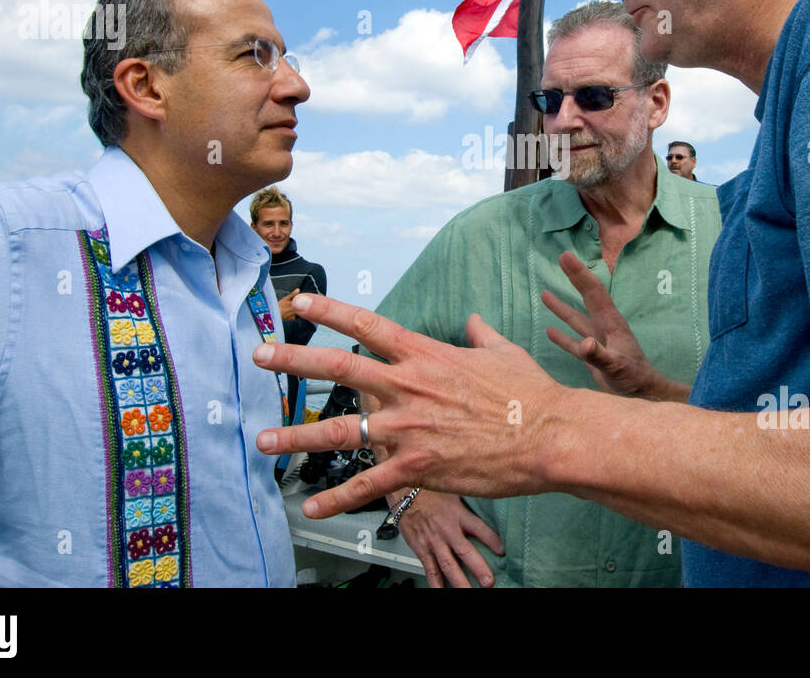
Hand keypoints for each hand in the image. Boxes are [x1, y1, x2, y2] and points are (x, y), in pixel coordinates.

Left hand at [253, 294, 567, 517]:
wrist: (550, 436)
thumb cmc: (530, 393)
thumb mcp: (503, 352)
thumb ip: (479, 335)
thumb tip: (473, 321)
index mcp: (425, 355)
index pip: (367, 325)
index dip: (329, 311)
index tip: (298, 302)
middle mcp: (408, 386)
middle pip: (338, 367)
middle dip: (293, 360)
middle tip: (259, 355)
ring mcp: (410, 428)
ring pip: (340, 430)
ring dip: (297, 436)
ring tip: (264, 440)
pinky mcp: (418, 467)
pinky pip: (368, 485)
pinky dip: (336, 499)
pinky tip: (310, 507)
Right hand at [395, 490, 502, 587]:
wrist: (404, 492)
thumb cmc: (430, 492)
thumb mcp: (453, 492)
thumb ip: (469, 504)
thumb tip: (485, 503)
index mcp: (458, 514)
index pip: (479, 528)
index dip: (492, 540)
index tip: (502, 551)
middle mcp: (447, 530)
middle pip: (465, 552)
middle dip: (478, 568)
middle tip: (488, 581)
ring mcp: (434, 542)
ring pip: (448, 565)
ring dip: (459, 582)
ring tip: (468, 592)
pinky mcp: (422, 550)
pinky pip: (430, 569)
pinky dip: (436, 583)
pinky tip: (441, 591)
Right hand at [542, 251, 689, 401]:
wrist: (642, 393)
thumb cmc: (634, 378)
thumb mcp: (617, 367)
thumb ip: (600, 355)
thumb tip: (585, 343)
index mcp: (611, 322)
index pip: (593, 292)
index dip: (579, 273)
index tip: (565, 256)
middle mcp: (603, 326)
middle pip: (586, 297)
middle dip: (574, 278)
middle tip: (561, 258)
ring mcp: (598, 340)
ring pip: (576, 318)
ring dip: (561, 307)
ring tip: (544, 293)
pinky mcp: (593, 355)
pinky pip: (573, 341)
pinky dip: (562, 336)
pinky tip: (550, 330)